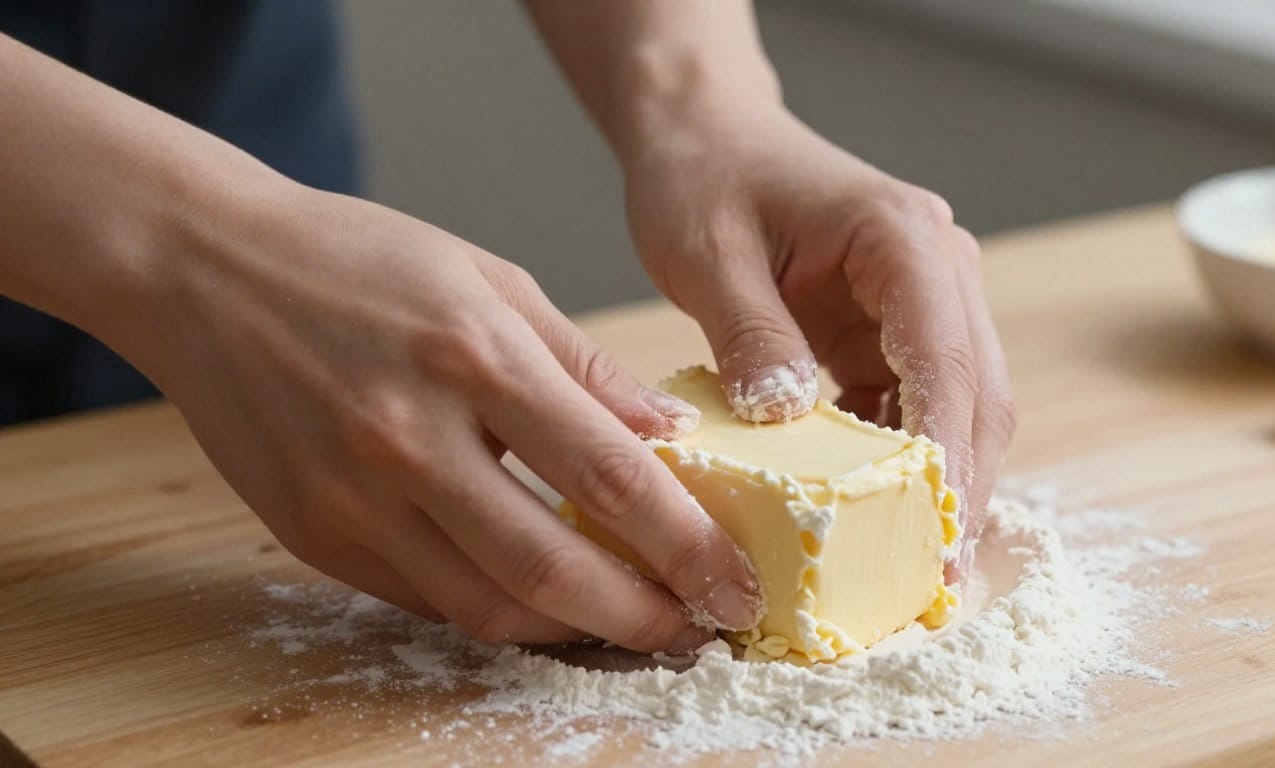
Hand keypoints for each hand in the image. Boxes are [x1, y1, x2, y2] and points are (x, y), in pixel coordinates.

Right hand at [126, 182, 760, 650]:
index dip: (685, 544)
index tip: (733, 581)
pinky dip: (495, 609)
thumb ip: (584, 368)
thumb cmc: (361, 264)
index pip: (605, 475)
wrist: (208, 272)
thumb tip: (668, 436)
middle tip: (696, 629)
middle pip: (550, 568)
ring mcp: (352, 497)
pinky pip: (426, 599)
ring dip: (573, 631)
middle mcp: (409, 437)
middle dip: (642, 616)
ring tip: (630, 624)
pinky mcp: (315, 536)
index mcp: (471, 355)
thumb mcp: (492, 280)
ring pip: (486, 607)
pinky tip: (541, 600)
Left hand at [623, 106, 1014, 581]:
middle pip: (977, 393)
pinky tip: (868, 515)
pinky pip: (912, 405)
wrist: (708, 137)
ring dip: (937, 484)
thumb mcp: (708, 256)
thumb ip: (750, 338)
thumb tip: (785, 424)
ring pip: (958, 407)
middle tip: (932, 582)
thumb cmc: (705, 178)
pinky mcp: (893, 329)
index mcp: (902, 239)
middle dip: (959, 487)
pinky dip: (898, 462)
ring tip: (906, 568)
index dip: (946, 454)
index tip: (933, 534)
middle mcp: (936, 268)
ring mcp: (922, 300)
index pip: (946, 359)